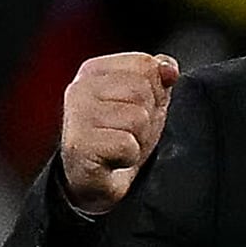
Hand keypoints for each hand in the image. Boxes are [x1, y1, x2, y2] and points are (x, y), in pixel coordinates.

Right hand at [60, 51, 178, 213]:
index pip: (145, 65)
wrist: (95, 182)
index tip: (138, 110)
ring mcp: (77, 116)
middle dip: (148, 118)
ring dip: (139, 139)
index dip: (155, 92)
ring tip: (122, 146)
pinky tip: (114, 160)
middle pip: (142, 90)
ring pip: (137, 118)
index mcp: (95, 70)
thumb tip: (169, 69)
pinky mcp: (79, 146)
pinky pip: (127, 145)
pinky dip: (128, 157)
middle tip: (131, 133)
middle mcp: (80, 88)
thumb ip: (158, 77)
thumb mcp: (146, 102)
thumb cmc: (119, 137)